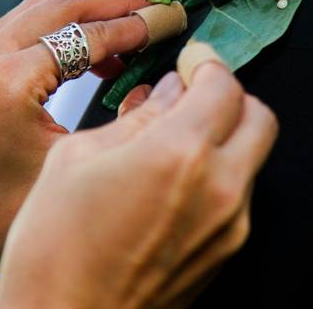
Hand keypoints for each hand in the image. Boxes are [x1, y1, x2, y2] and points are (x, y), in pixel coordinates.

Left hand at [0, 0, 150, 308]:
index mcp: (9, 83)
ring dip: (86, 14)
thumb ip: (118, 121)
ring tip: (130, 28)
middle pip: (62, 7)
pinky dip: (60, 30)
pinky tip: (92, 55)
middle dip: (114, 4)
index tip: (173, 16)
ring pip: (39, 11)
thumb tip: (163, 83)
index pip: (87, 35)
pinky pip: (22, 30)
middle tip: (155, 7)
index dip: (137, 25)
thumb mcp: (70, 168)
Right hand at [0, 59, 278, 308]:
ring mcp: (228, 226)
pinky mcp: (224, 254)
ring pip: (252, 157)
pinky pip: (237, 194)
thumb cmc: (54, 251)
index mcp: (179, 154)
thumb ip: (135, 117)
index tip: (190, 59)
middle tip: (193, 91)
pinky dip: (217, 171)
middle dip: (229, 95)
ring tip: (175, 137)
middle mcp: (218, 189)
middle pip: (259, 116)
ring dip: (224, 135)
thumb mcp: (77, 159)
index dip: (207, 62)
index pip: (224, 85)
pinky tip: (174, 177)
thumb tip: (166, 92)